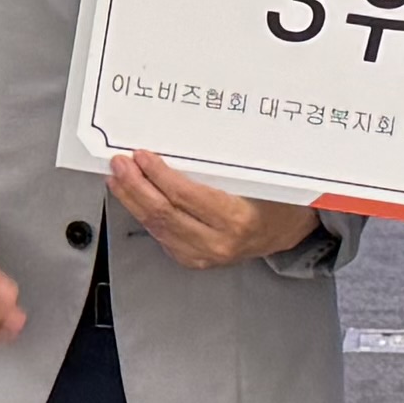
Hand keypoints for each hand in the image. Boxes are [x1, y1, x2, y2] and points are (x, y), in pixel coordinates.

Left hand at [111, 148, 317, 270]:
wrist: (285, 233)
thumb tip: (182, 143)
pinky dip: (143, 215)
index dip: (159, 175)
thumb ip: (223, 166)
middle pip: (164, 214)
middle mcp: (217, 242)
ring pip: (157, 227)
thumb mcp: (258, 178)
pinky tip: (133, 199)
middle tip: (120, 164)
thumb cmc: (276, 201)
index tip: (143, 156)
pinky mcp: (192, 259)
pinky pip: (161, 236)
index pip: (186, 196)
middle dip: (137, 187)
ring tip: (118, 178)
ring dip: (133, 201)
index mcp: (236, 219)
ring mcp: (203, 255)